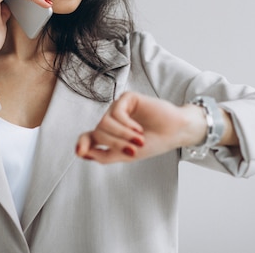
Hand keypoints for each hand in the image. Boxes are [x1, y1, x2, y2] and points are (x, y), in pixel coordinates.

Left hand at [75, 92, 208, 163]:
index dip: (82, 144)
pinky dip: (127, 125)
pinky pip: (116, 113)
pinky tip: (138, 129)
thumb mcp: (127, 155)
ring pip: (104, 123)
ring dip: (121, 136)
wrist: (174, 132)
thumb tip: (81, 152)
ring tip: (139, 140)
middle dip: (114, 143)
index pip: (88, 138)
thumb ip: (104, 155)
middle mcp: (110, 121)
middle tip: (134, 150)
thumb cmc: (153, 143)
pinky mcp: (126, 98)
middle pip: (98, 132)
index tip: (79, 152)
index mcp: (109, 135)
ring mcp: (117, 109)